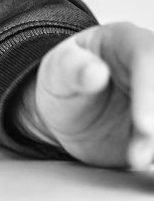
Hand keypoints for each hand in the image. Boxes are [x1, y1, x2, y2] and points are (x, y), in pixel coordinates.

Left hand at [17, 22, 153, 168]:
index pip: (147, 55)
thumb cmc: (62, 81)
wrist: (65, 114)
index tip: (143, 125)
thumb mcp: (55, 72)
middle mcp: (149, 68)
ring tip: (137, 157)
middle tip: (142, 147)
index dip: (149, 89)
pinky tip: (144, 160)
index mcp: (125, 41)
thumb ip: (70, 68)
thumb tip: (96, 72)